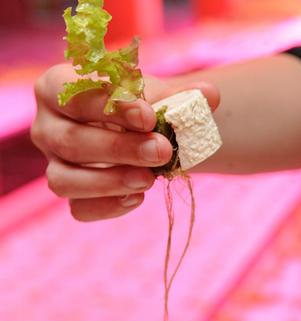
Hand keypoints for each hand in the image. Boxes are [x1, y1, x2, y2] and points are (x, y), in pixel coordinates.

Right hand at [31, 64, 219, 220]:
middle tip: (162, 151)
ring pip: (64, 180)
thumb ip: (182, 94)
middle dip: (118, 148)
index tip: (149, 117)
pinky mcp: (71, 191)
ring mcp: (54, 162)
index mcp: (58, 87)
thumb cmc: (143, 102)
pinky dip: (108, 206)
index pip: (71, 94)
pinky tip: (137, 197)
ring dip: (109, 182)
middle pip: (69, 141)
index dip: (109, 106)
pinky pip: (79, 209)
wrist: (146, 129)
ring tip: (150, 179)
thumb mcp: (160, 93)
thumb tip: (208, 95)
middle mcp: (46, 125)